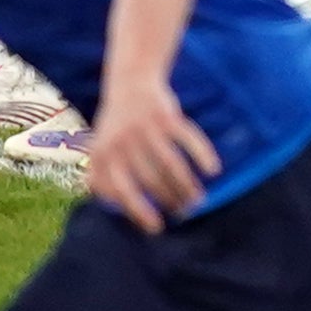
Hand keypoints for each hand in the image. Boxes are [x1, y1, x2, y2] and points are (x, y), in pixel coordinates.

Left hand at [82, 82, 218, 232]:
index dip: (140, 212)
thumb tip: (108, 208)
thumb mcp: (98, 149)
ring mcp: (146, 127)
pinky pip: (189, 138)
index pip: (122, 190)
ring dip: (187, 185)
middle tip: (184, 212)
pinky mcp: (167, 115)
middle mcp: (123, 141)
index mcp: (104, 154)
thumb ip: (98, 178)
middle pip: (152, 180)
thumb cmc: (115, 126)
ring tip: (197, 199)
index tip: (157, 227)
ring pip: (171, 164)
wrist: (130, 82)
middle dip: (170, 200)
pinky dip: (203, 154)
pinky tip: (213, 170)